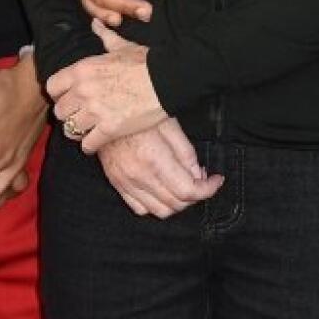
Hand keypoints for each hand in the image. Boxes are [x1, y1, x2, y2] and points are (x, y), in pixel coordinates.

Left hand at [47, 20, 166, 153]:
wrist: (167, 80)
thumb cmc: (146, 62)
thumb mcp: (122, 46)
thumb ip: (105, 36)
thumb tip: (95, 24)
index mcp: (82, 69)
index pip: (51, 87)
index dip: (59, 94)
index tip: (68, 96)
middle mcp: (84, 90)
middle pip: (59, 111)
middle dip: (68, 114)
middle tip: (79, 115)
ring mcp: (95, 111)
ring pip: (70, 129)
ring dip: (78, 131)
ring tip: (87, 129)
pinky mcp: (109, 129)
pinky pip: (87, 144)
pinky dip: (90, 145)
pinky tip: (96, 141)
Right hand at [99, 118, 223, 216]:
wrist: (103, 107)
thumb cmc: (136, 109)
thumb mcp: (169, 123)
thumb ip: (186, 152)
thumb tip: (198, 175)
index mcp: (154, 159)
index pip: (189, 191)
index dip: (208, 189)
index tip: (216, 180)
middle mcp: (139, 176)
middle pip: (176, 204)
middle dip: (196, 195)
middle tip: (202, 179)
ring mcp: (126, 182)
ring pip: (159, 211)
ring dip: (177, 203)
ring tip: (183, 185)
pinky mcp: (117, 183)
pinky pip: (139, 208)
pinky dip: (156, 205)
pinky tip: (163, 190)